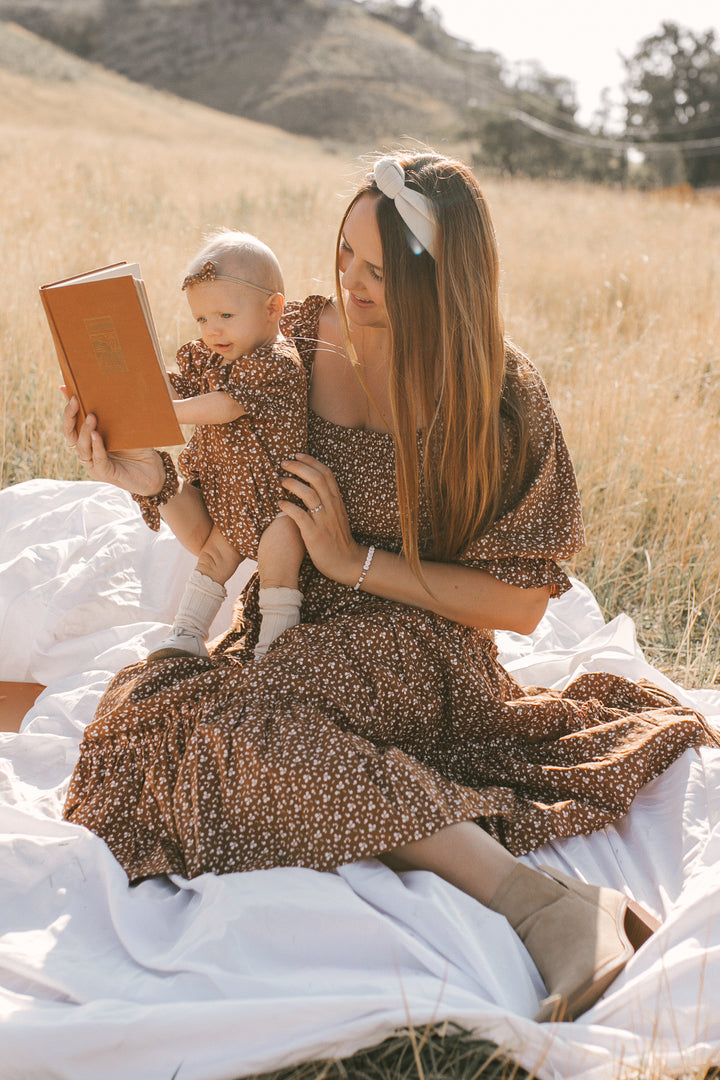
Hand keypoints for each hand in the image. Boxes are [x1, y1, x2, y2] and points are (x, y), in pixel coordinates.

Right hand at [62, 393, 164, 495]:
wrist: (152, 470)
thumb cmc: (138, 447)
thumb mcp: (125, 427)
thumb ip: (114, 413)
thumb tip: (110, 389)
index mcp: (88, 440)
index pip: (71, 424)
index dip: (68, 409)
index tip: (68, 390)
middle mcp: (87, 452)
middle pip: (70, 434)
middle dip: (71, 417)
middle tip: (76, 400)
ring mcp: (94, 464)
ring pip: (82, 447)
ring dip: (85, 431)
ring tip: (92, 416)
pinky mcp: (105, 473)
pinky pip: (97, 459)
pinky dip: (96, 447)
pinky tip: (98, 435)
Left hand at [278, 454, 365, 585]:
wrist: (346, 562)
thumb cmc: (337, 538)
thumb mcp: (336, 514)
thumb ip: (326, 500)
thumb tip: (310, 485)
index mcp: (337, 500)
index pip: (326, 473)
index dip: (311, 461)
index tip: (297, 454)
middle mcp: (332, 507)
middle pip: (316, 478)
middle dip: (299, 467)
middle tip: (284, 463)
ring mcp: (324, 520)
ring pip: (308, 494)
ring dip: (292, 484)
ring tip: (281, 480)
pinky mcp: (314, 534)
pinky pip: (300, 516)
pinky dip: (288, 506)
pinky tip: (280, 503)